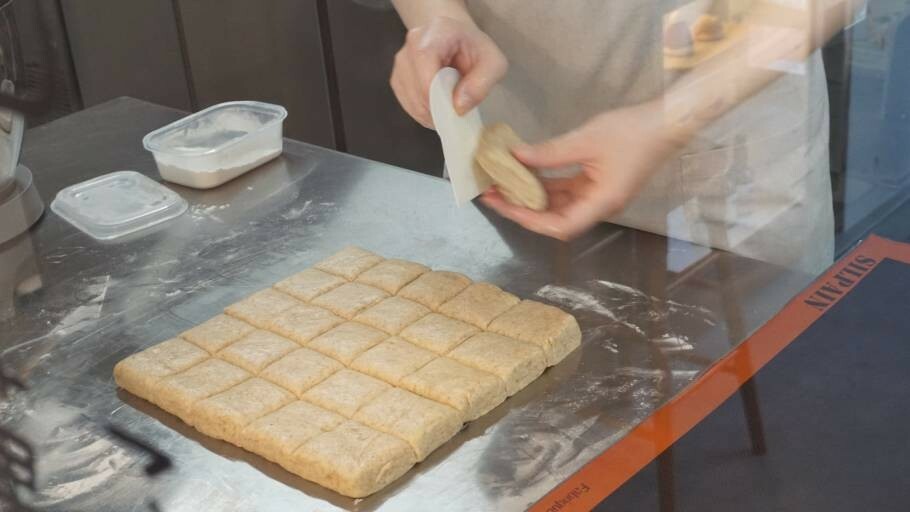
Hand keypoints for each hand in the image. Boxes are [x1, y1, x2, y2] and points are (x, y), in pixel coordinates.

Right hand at [390, 16, 507, 127]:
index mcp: (437, 31)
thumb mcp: (494, 64)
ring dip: (428, 112)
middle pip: (415, 83)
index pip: (424, 60)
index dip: (435, 91)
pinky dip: (421, 113)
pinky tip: (437, 110)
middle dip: (436, 106)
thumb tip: (458, 107)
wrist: (457, 41)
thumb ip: (481, 84)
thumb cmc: (476, 51)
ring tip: (448, 112)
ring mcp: (402, 60)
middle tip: (455, 114)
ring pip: (409, 96)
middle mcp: (413, 42)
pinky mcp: (398, 76)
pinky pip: (406, 102)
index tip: (453, 109)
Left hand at [481, 101, 688, 239]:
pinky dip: (547, 183)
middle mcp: (600, 205)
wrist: (668, 121)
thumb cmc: (633, 132)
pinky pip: (568, 189)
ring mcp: (600, 194)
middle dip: (522, 208)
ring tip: (503, 182)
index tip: (502, 204)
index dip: (527, 220)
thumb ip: (550, 153)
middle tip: (492, 193)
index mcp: (602, 203)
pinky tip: (526, 170)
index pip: (558, 226)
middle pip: (555, 218)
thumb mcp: (586, 139)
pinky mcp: (600, 181)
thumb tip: (515, 157)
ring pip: (559, 204)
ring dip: (532, 196)